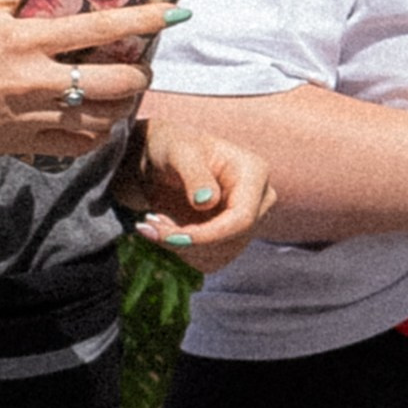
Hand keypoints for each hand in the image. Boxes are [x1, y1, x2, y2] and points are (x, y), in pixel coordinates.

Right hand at [0, 0, 166, 171]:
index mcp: (24, 40)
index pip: (98, 28)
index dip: (143, 19)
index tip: (174, 13)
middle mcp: (33, 81)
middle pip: (113, 83)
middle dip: (141, 73)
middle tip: (143, 63)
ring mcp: (31, 117)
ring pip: (102, 118)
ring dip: (125, 105)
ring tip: (127, 91)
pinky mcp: (26, 145)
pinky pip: (79, 145)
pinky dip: (98, 132)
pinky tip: (98, 118)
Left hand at [124, 112, 275, 273]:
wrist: (161, 159)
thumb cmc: (171, 145)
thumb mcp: (179, 152)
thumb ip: (194, 174)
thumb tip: (208, 201)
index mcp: (254, 174)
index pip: (242, 219)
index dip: (208, 235)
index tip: (170, 237)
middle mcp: (259, 201)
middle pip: (230, 241)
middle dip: (186, 240)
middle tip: (149, 225)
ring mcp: (247, 222)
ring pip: (218, 256)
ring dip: (179, 247)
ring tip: (155, 221)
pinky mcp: (230, 239)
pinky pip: (208, 261)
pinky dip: (181, 252)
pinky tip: (166, 230)